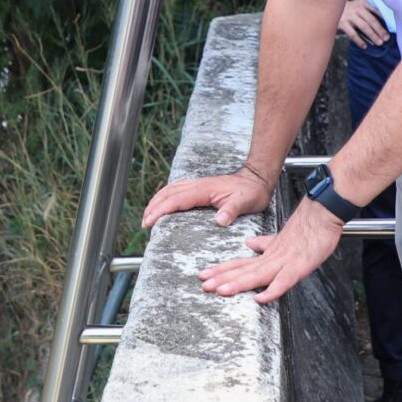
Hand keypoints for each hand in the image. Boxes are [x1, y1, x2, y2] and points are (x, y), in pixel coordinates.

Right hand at [141, 164, 271, 228]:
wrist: (257, 179)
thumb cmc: (251, 192)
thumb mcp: (245, 203)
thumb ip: (232, 211)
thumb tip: (220, 221)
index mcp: (204, 190)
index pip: (176, 199)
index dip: (161, 210)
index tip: (149, 221)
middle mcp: (197, 185)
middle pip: (168, 193)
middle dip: (153, 207)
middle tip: (144, 223)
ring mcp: (197, 184)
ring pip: (170, 189)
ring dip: (157, 201)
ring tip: (148, 215)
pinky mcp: (199, 187)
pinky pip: (176, 189)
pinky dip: (165, 196)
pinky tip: (162, 204)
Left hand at [197, 196, 343, 303]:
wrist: (323, 214)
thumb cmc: (307, 228)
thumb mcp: (281, 238)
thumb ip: (264, 243)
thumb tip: (250, 243)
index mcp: (267, 253)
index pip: (240, 262)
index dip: (221, 269)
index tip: (204, 275)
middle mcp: (272, 258)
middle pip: (243, 269)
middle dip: (222, 278)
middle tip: (203, 285)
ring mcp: (285, 262)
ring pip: (258, 274)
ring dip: (239, 283)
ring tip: (221, 291)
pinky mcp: (299, 266)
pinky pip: (284, 280)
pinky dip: (272, 290)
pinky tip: (260, 298)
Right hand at [337, 0, 388, 48]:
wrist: (329, 6)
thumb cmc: (348, 8)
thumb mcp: (358, 5)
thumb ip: (368, 11)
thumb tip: (383, 24)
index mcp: (363, 2)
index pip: (376, 11)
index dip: (384, 20)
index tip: (391, 28)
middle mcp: (357, 8)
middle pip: (371, 20)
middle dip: (380, 30)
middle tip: (386, 38)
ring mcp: (349, 15)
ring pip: (363, 27)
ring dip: (372, 35)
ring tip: (379, 43)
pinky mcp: (342, 23)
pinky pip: (352, 33)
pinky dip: (359, 40)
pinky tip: (364, 46)